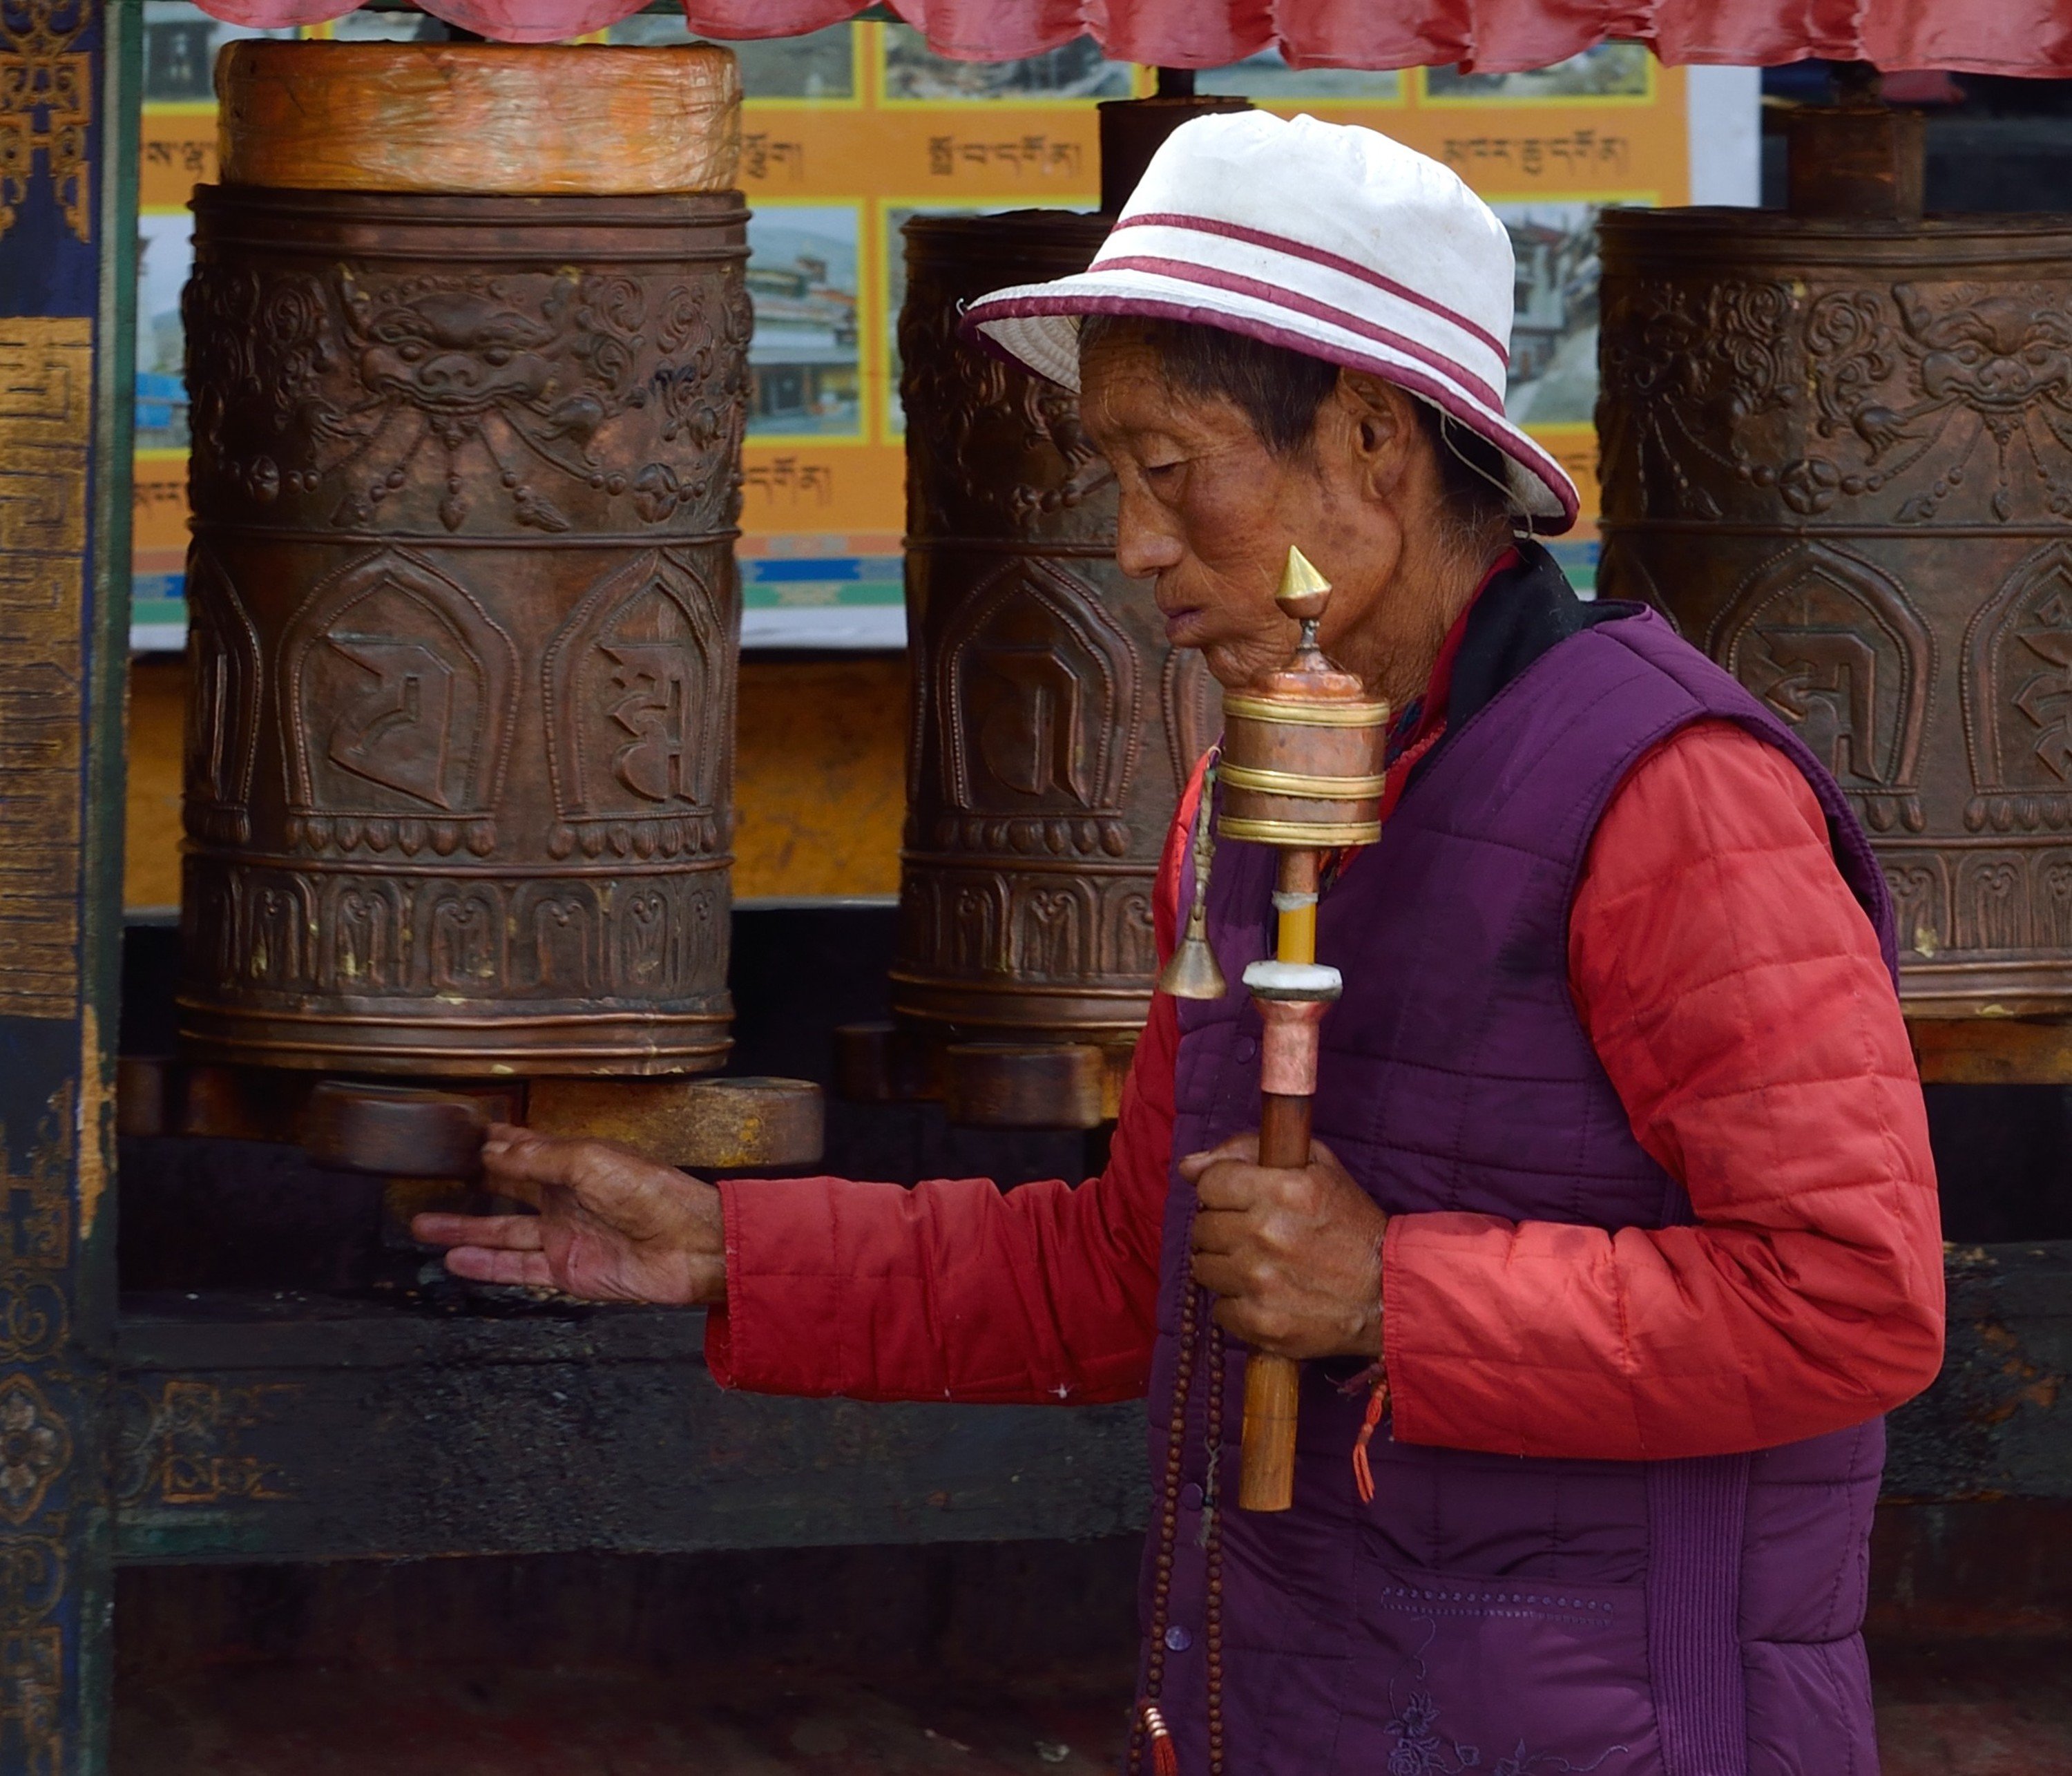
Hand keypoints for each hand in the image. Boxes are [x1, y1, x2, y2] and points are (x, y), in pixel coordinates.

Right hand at [411, 1124, 725, 1305]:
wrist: (693, 1246)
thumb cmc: (654, 1194)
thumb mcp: (591, 1162)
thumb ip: (538, 1159)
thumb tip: (493, 1150)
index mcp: (575, 1163)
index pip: (525, 1150)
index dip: (494, 1144)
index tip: (458, 1137)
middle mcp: (566, 1198)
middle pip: (507, 1190)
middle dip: (470, 1185)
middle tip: (430, 1180)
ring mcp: (565, 1236)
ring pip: (503, 1231)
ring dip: (464, 1228)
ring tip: (423, 1225)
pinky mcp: (568, 1271)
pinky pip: (518, 1268)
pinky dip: (486, 1265)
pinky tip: (455, 1258)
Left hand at [1180, 1133, 1384, 1359]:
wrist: (1389, 1291)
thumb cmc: (1351, 1224)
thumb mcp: (1315, 1166)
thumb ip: (1248, 1150)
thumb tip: (1189, 1166)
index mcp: (1282, 1189)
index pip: (1209, 1183)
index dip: (1222, 1190)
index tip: (1239, 1200)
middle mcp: (1267, 1234)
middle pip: (1201, 1226)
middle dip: (1222, 1227)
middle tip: (1252, 1235)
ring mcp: (1262, 1282)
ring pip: (1203, 1267)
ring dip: (1224, 1265)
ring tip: (1257, 1265)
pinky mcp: (1262, 1323)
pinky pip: (1218, 1308)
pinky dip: (1236, 1303)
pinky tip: (1264, 1295)